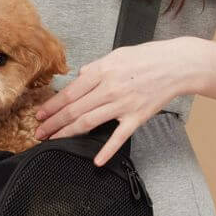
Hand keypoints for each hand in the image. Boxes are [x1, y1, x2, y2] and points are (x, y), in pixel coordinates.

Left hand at [32, 40, 183, 165]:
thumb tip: (80, 76)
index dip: (52, 105)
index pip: (69, 92)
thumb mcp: (117, 54)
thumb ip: (96, 67)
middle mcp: (109, 89)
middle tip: (39, 132)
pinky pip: (119, 137)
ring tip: (53, 140)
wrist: (176, 65)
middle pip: (74, 110)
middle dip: (53, 123)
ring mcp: (123, 104)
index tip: (41, 114)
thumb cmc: (148, 57)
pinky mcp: (137, 117)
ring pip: (88, 122)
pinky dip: (107, 150)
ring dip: (67, 133)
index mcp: (102, 72)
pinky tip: (96, 161)